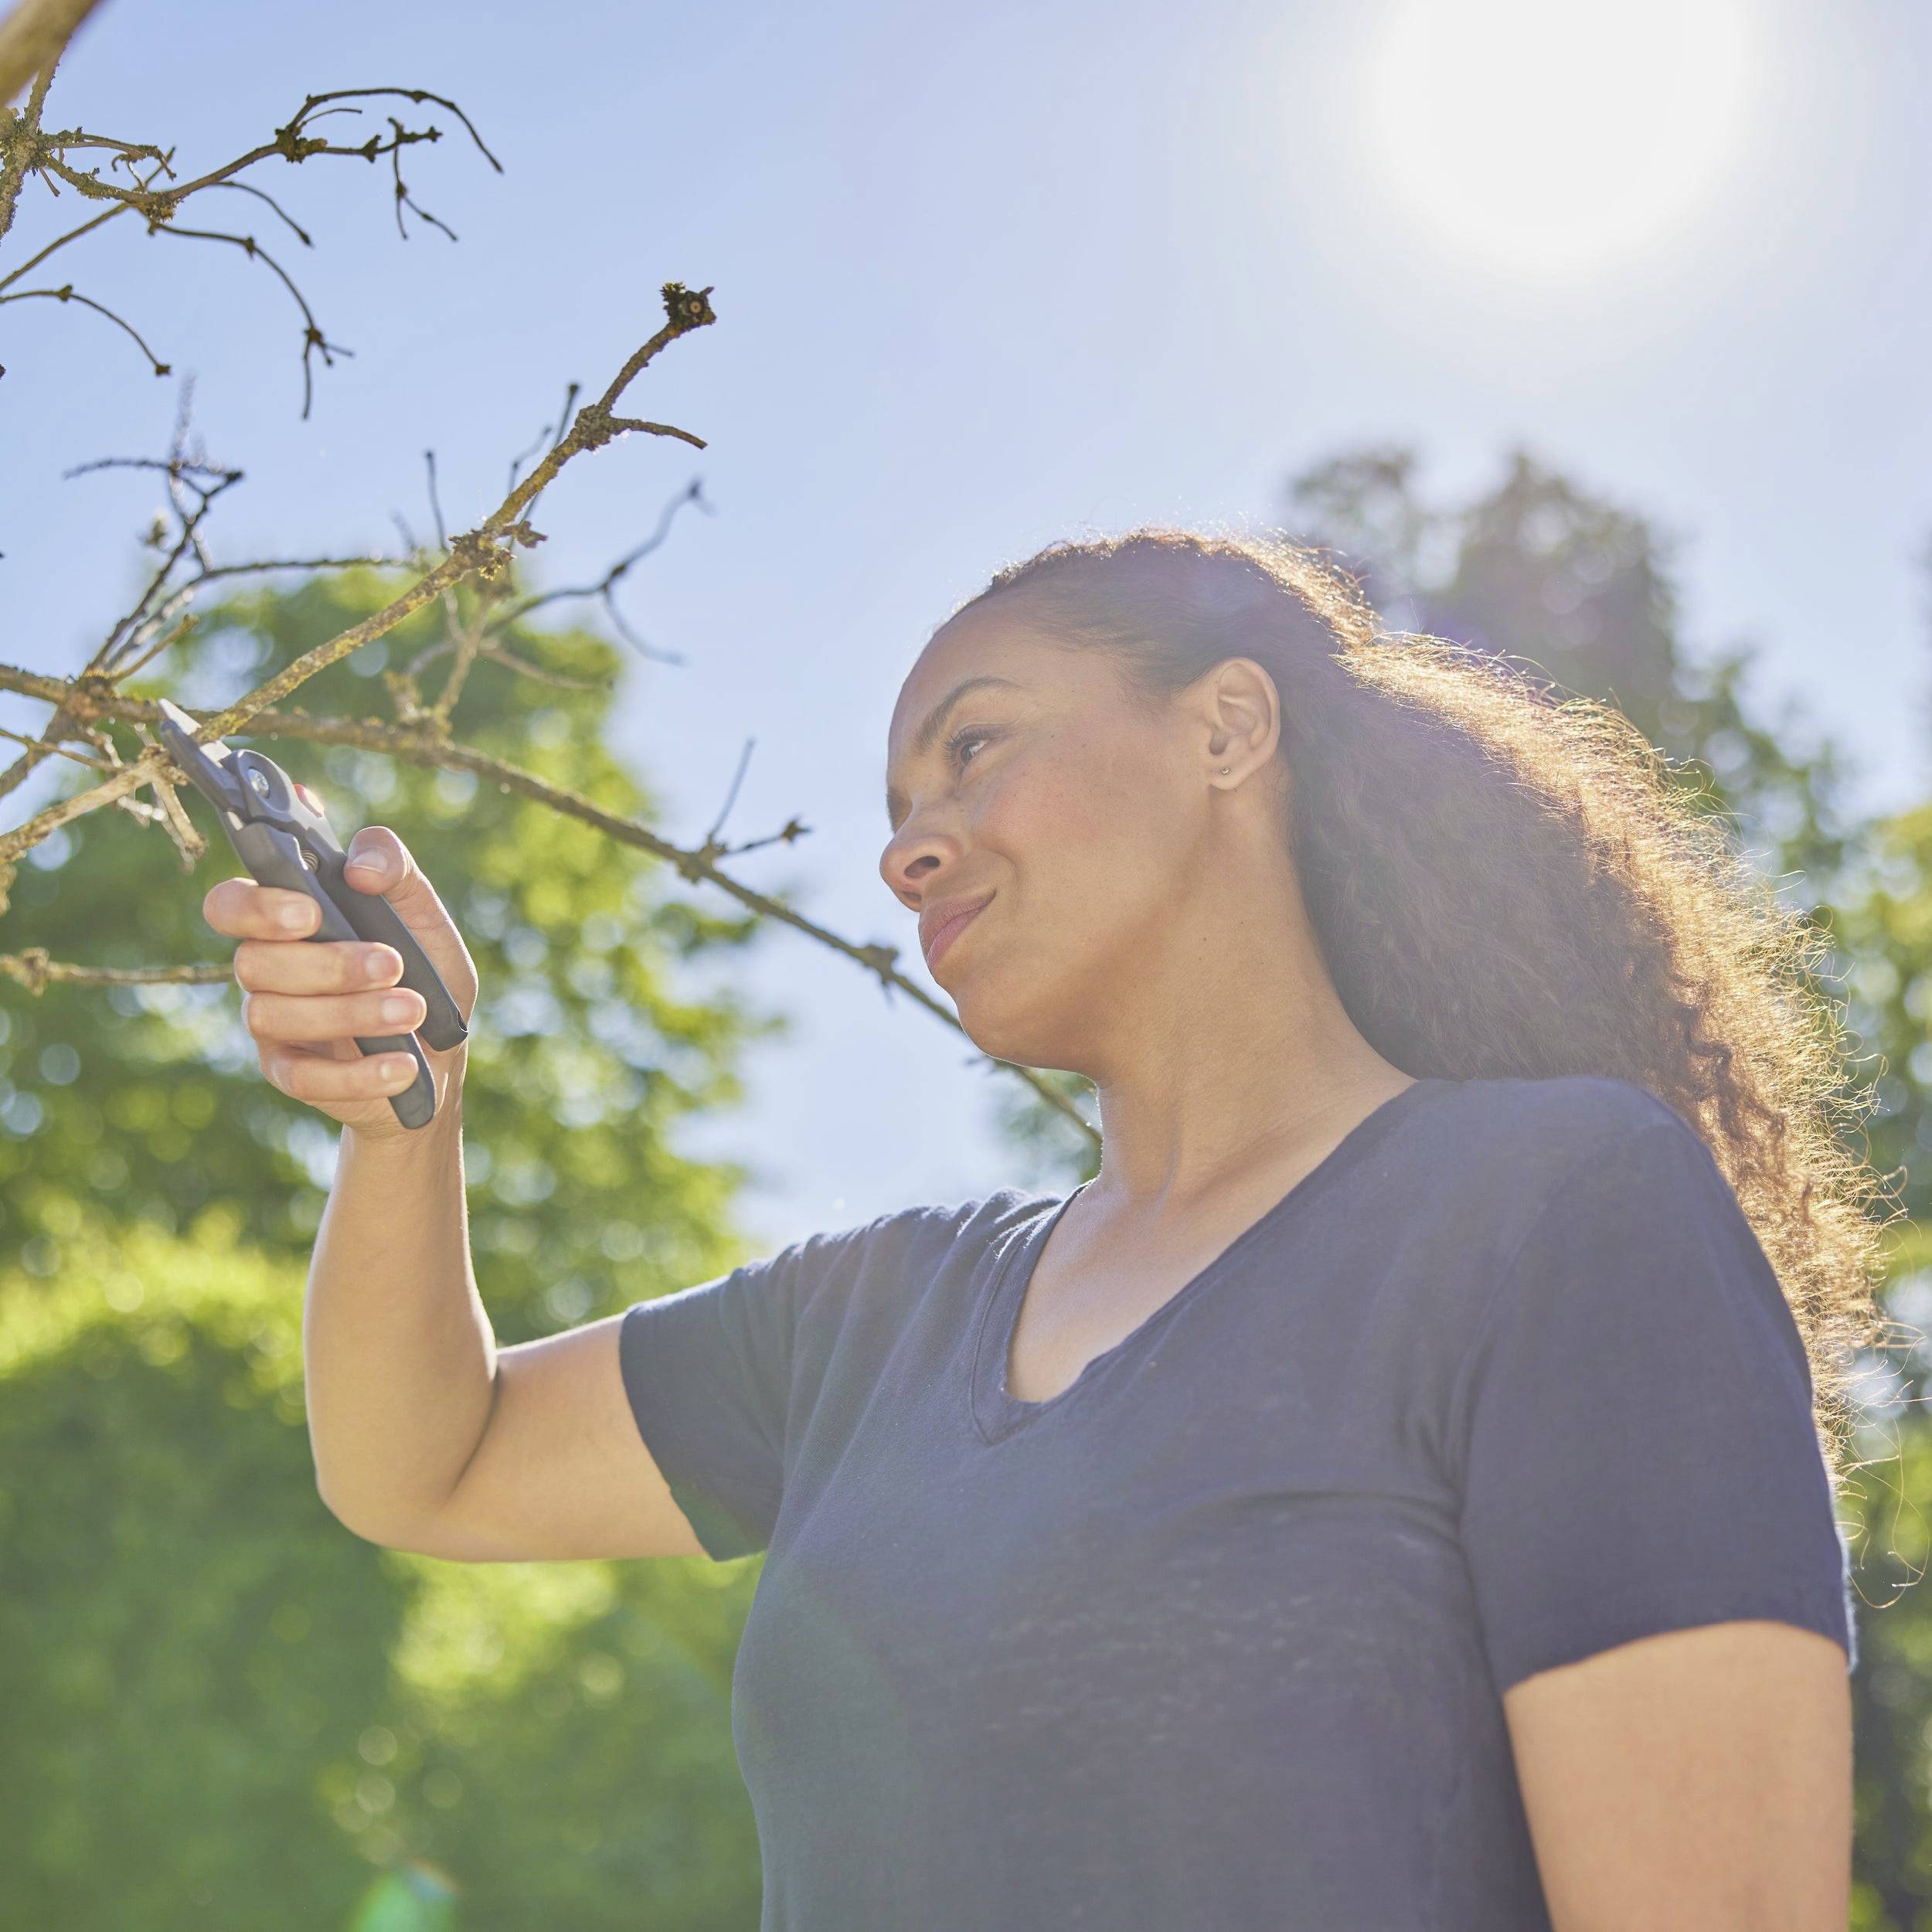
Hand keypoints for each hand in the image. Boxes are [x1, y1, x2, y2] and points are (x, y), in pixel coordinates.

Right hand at [202, 826, 479, 1140]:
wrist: (445, 1050)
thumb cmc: (425, 971)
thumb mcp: (425, 913)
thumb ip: (395, 868)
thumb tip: (359, 866)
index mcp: (287, 921)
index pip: (230, 905)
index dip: (254, 907)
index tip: (311, 913)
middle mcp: (268, 970)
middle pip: (253, 963)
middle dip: (328, 965)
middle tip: (392, 964)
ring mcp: (274, 1024)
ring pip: (273, 1016)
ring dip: (349, 1013)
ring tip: (413, 1010)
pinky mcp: (292, 1074)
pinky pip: (302, 1078)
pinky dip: (357, 1073)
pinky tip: (403, 1065)